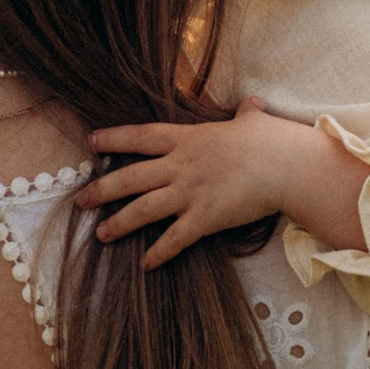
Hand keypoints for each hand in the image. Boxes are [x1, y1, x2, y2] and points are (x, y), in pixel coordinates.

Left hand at [91, 100, 368, 266]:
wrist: (289, 166)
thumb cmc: (273, 141)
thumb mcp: (253, 122)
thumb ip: (246, 115)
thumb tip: (251, 104)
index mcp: (189, 139)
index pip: (142, 137)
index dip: (114, 139)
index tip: (91, 142)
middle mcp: (182, 165)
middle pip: (131, 177)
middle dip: (102, 189)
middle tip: (80, 201)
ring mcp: (191, 192)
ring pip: (144, 208)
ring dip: (119, 223)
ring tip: (101, 234)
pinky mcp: (205, 217)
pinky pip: (175, 238)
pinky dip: (159, 252)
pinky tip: (145, 264)